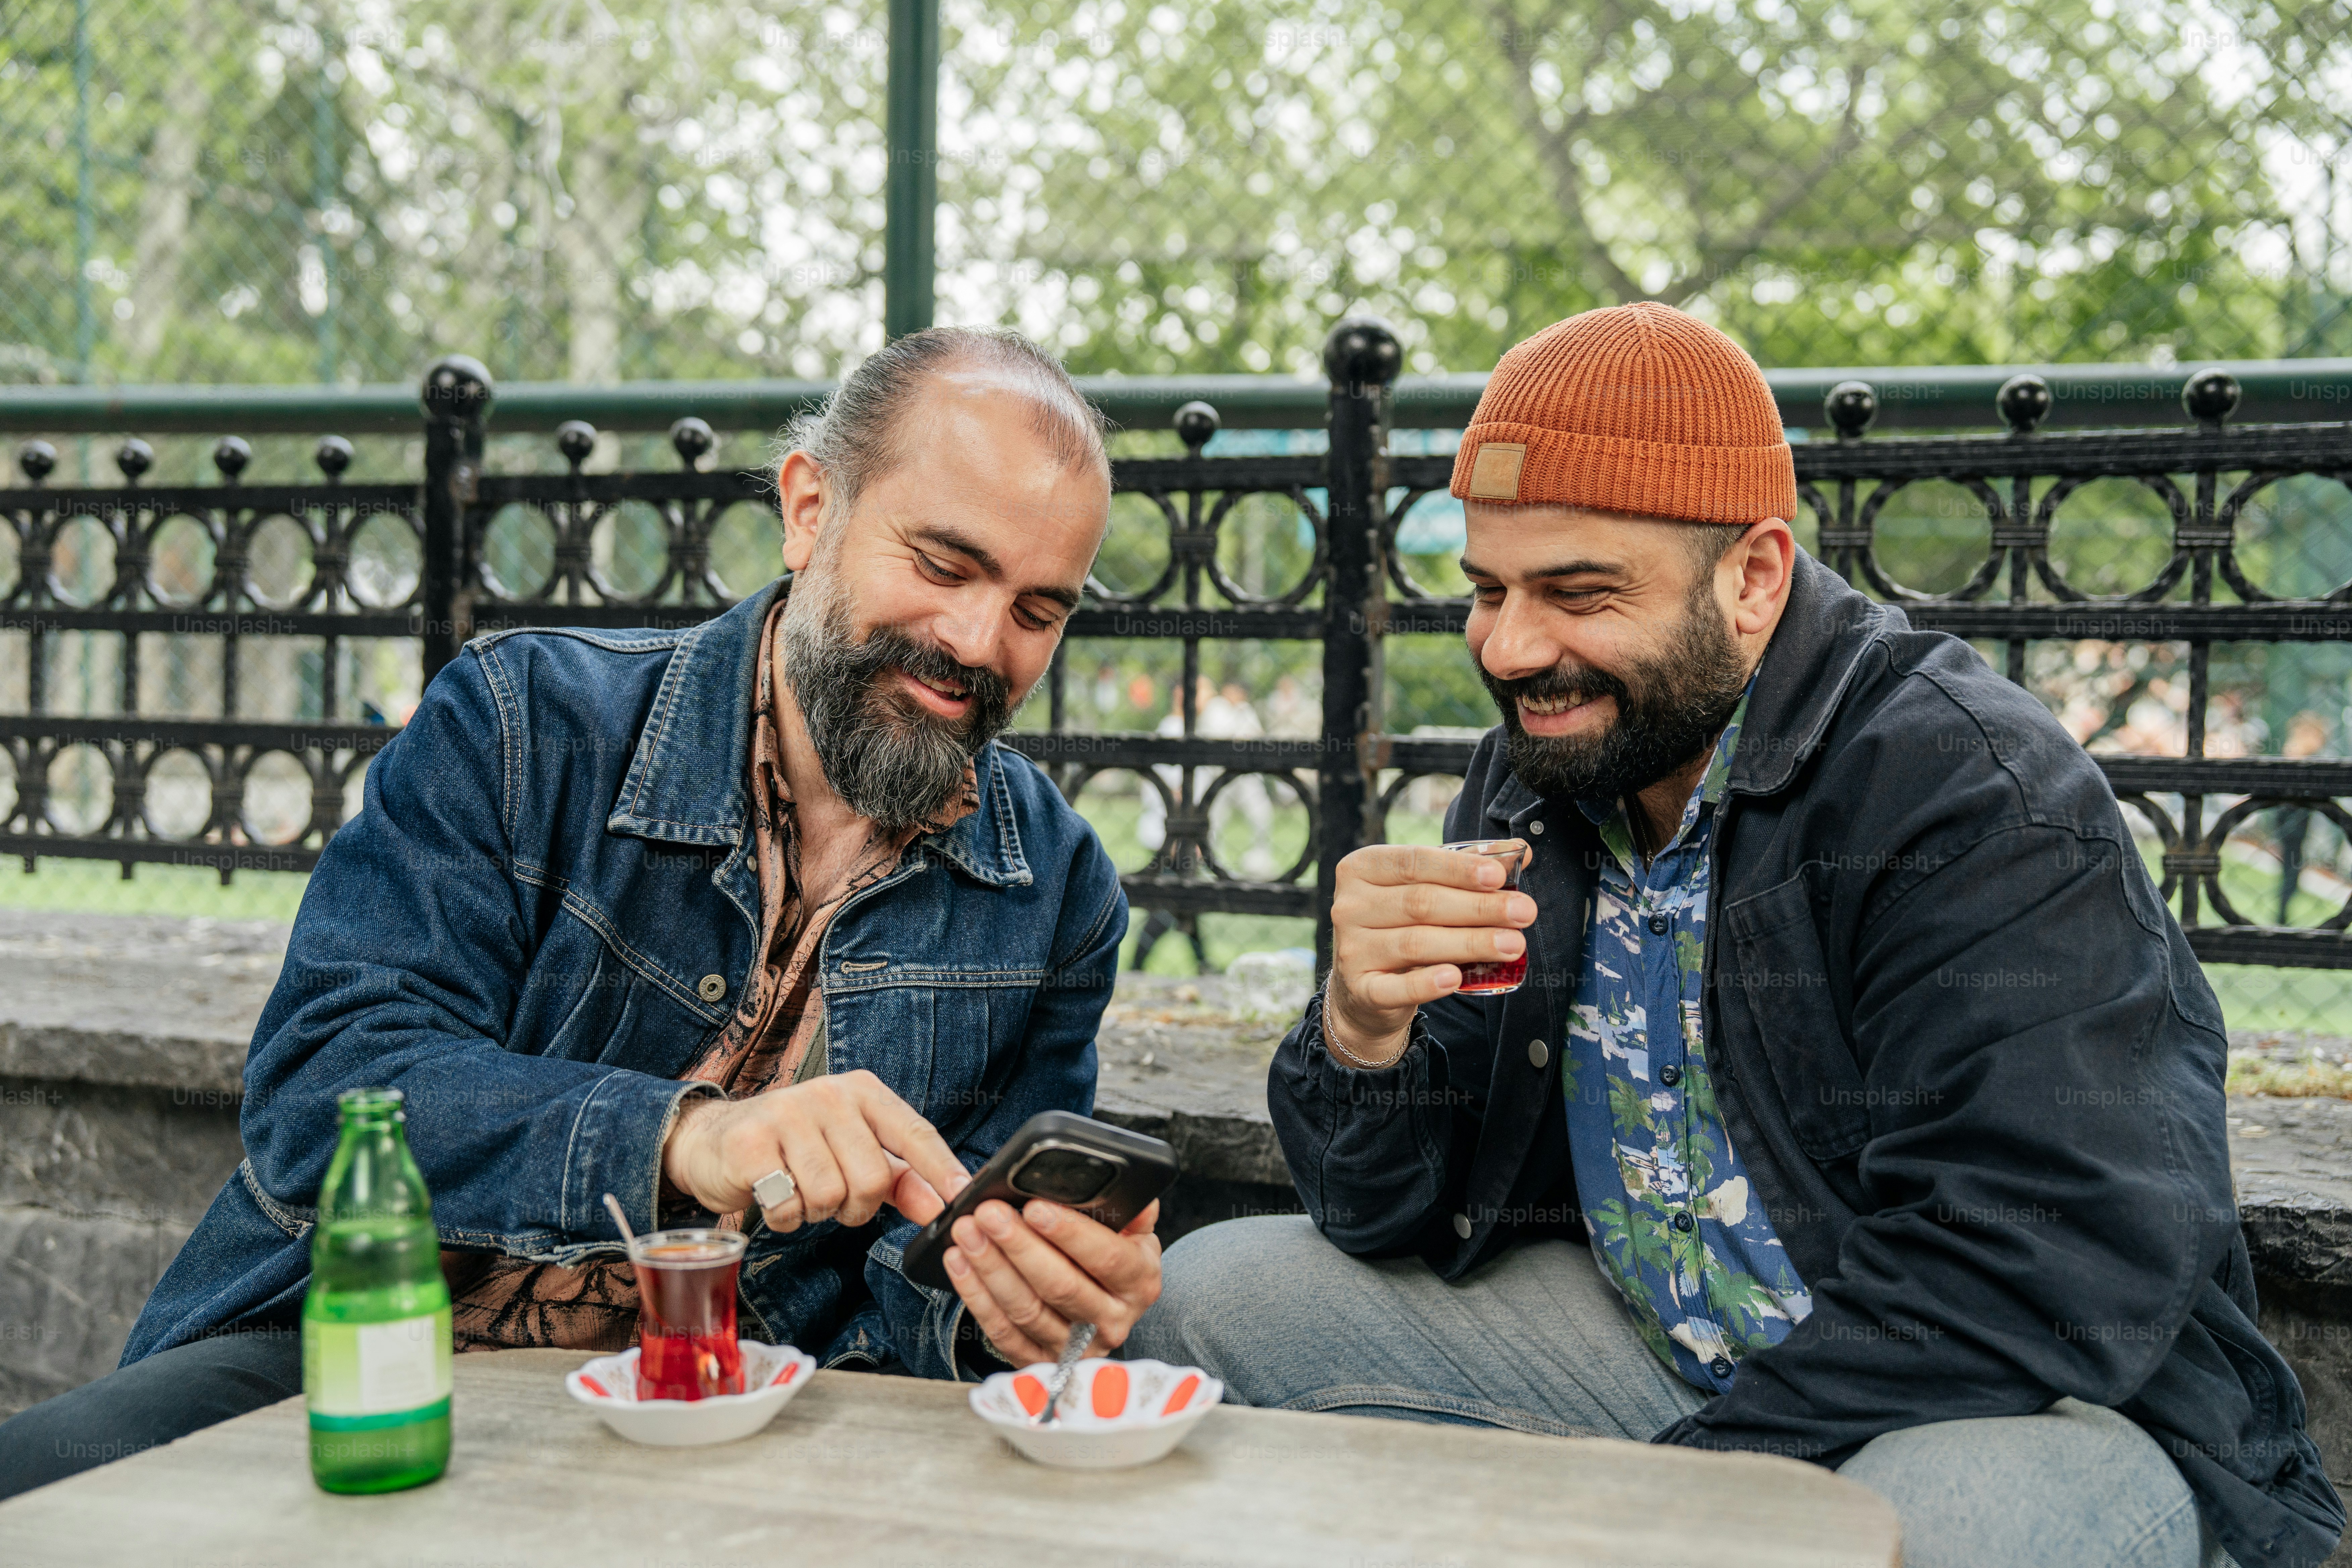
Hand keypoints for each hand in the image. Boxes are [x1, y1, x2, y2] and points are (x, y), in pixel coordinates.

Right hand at [661, 1069, 968, 1233]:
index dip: (941, 1169)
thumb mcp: (853, 1153)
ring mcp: (787, 1115)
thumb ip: (901, 1179)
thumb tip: (942, 1204)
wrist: (716, 1140)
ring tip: (800, 1190)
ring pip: (831, 1196)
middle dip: (856, 1206)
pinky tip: (775, 1195)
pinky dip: (786, 1217)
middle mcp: (829, 1095)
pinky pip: (789, 1206)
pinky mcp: (750, 1144)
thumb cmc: (795, 1147)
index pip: (914, 1132)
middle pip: (872, 1178)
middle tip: (833, 1196)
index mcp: (862, 1092)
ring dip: (818, 1211)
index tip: (963, 1198)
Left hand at [943, 1198, 1162, 1366]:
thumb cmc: (1113, 1258)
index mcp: (1139, 1282)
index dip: (1070, 1233)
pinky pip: (1004, 1332)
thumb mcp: (1133, 1233)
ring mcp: (1076, 1347)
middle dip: (1020, 1246)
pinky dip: (977, 1296)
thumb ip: (1131, 1210)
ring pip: (1027, 1310)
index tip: (1035, 1207)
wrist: (1107, 1309)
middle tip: (988, 1214)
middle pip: (1061, 1286)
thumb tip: (1127, 1189)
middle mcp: (1113, 1320)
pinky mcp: (1041, 1361)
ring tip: (966, 1233)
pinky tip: (959, 1264)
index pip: (1106, 1257)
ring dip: (991, 1269)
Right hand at [1326, 842, 1537, 1063]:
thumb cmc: (1403, 925)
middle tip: (1524, 912)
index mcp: (1362, 868)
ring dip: (1470, 943)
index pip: (1414, 862)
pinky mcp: (1360, 989)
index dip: (1458, 869)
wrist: (1366, 987)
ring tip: (1513, 944)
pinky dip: (1427, 983)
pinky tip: (1456, 977)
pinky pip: (1396, 988)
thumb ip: (1466, 870)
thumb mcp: (1426, 889)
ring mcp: (1351, 949)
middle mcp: (1349, 906)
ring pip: (1416, 943)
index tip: (1499, 875)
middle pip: (1421, 903)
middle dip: (1478, 907)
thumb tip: (1520, 853)